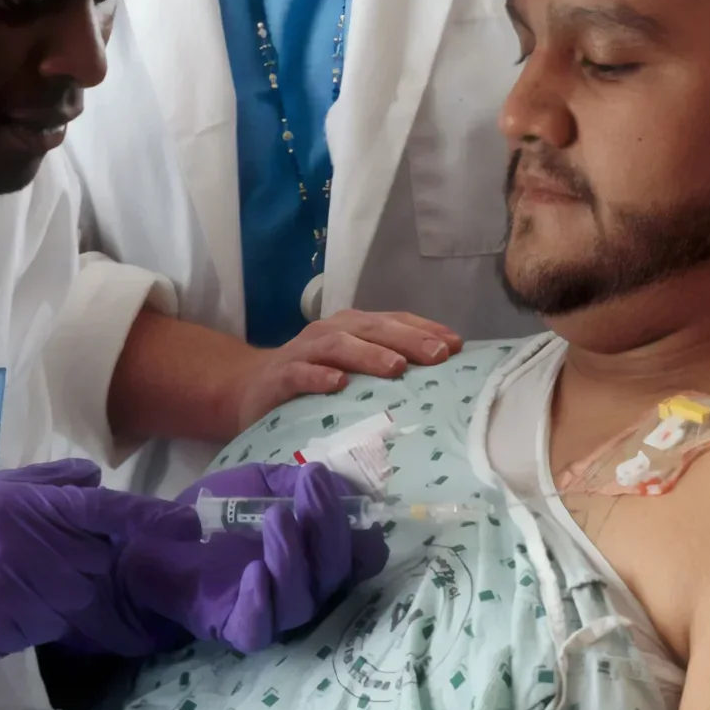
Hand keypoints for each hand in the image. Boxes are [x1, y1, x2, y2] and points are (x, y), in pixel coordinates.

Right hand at [0, 459, 190, 674]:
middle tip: (101, 560)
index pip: (101, 512)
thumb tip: (96, 479)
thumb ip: (43, 483)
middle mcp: (22, 551)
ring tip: (54, 584)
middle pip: (97, 561)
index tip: (187, 527)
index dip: (147, 520)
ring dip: (78, 593)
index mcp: (17, 507)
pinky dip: (47, 618)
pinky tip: (20, 605)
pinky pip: (47, 627)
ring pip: (78, 599)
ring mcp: (11, 599)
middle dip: (105, 560)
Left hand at [118, 461, 390, 651]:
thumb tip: (336, 478)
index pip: (362, 556)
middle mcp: (305, 588)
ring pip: (301, 600)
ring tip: (277, 516)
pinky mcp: (235, 628)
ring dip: (293, 556)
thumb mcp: (258, 483)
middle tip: (312, 486)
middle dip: (329, 527)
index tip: (341, 489)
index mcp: (318, 556)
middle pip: (335, 573)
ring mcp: (272, 612)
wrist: (156, 538)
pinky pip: (258, 627)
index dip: (362, 528)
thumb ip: (293, 480)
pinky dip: (261, 601)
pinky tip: (255, 571)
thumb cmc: (216, 513)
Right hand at [230, 309, 461, 430]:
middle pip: (372, 329)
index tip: (457, 345)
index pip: (394, 321)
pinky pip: (300, 373)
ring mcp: (304, 352)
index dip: (425, 329)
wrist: (251, 388)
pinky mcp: (280, 377)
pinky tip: (338, 384)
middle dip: (407, 340)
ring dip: (368, 354)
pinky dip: (318, 377)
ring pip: (338, 346)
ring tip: (395, 368)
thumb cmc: (315, 379)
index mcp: (354, 327)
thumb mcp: (353, 369)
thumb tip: (442, 379)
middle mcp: (331, 332)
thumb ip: (387, 367)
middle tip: (437, 355)